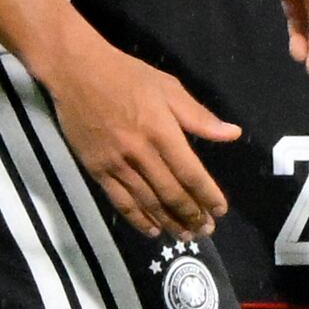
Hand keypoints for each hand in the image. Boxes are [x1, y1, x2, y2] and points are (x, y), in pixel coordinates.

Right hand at [37, 33, 235, 236]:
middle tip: (207, 230)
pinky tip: (152, 230)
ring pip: (147, 201)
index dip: (207, 195)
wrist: (75, 72)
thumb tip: (232, 134)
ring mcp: (115, 163)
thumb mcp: (169, 88)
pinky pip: (119, 201)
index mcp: (162, 132)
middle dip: (192, 214)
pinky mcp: (95, 169)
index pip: (190, 173)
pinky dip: (137, 218)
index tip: (220, 210)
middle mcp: (140, 153)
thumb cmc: (126, 76)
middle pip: (170, 193)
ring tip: (187, 236)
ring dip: (169, 221)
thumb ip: (199, 117)